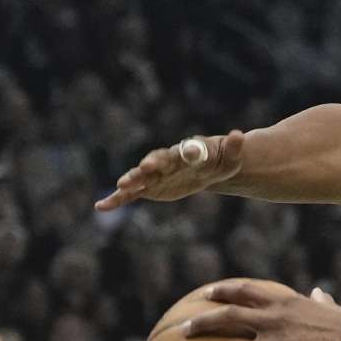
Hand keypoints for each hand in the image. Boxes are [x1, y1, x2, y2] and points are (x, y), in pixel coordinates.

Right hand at [94, 130, 244, 210]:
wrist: (206, 169)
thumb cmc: (219, 161)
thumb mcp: (230, 158)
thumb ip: (233, 147)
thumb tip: (239, 135)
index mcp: (187, 152)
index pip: (184, 151)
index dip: (183, 153)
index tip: (184, 153)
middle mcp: (167, 161)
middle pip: (156, 161)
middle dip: (150, 164)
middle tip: (145, 168)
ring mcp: (155, 174)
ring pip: (140, 177)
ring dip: (131, 180)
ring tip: (121, 185)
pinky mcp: (149, 188)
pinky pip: (130, 194)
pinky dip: (116, 199)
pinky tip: (100, 206)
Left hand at [182, 280, 340, 340]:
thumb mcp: (330, 307)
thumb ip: (320, 300)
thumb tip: (319, 293)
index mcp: (283, 303)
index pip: (247, 291)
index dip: (224, 291)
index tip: (207, 294)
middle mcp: (274, 320)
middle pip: (229, 317)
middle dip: (202, 322)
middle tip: (183, 330)